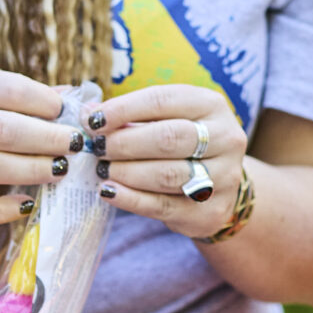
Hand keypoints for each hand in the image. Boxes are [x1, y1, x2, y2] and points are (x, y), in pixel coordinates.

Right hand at [0, 64, 80, 225]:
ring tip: (61, 169)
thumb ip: (16, 90)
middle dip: (48, 140)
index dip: (45, 103)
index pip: (10, 92)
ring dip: (34, 171)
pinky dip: (3, 210)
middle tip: (77, 144)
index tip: (67, 111)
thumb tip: (71, 97)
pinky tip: (28, 203)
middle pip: (5, 132)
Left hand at [86, 84, 247, 240]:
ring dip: (126, 172)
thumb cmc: (182, 144)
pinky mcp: (210, 211)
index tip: (93, 120)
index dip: (124, 109)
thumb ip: (129, 116)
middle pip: (169, 137)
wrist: (219, 185)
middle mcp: (226, 138)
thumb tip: (86, 112)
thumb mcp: (163, 120)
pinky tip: (108, 191)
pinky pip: (163, 205)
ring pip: (167, 174)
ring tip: (101, 169)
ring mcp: (223, 177)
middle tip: (97, 148)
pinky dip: (130, 199)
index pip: (162, 101)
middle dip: (125, 143)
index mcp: (210, 105)